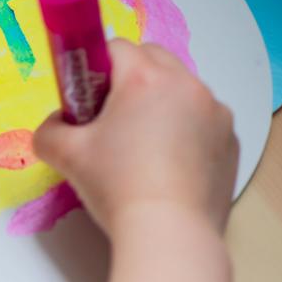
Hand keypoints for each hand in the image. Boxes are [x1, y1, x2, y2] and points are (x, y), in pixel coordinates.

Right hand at [33, 39, 238, 235]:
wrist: (169, 234)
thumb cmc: (117, 188)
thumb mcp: (66, 156)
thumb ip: (50, 130)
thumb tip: (56, 124)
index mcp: (145, 79)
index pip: (116, 47)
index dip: (96, 68)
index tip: (89, 97)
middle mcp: (186, 85)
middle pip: (153, 57)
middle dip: (131, 76)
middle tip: (113, 117)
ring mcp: (215, 112)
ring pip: (181, 87)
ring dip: (161, 100)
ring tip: (143, 144)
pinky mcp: (231, 139)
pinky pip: (203, 117)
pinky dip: (187, 128)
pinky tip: (169, 163)